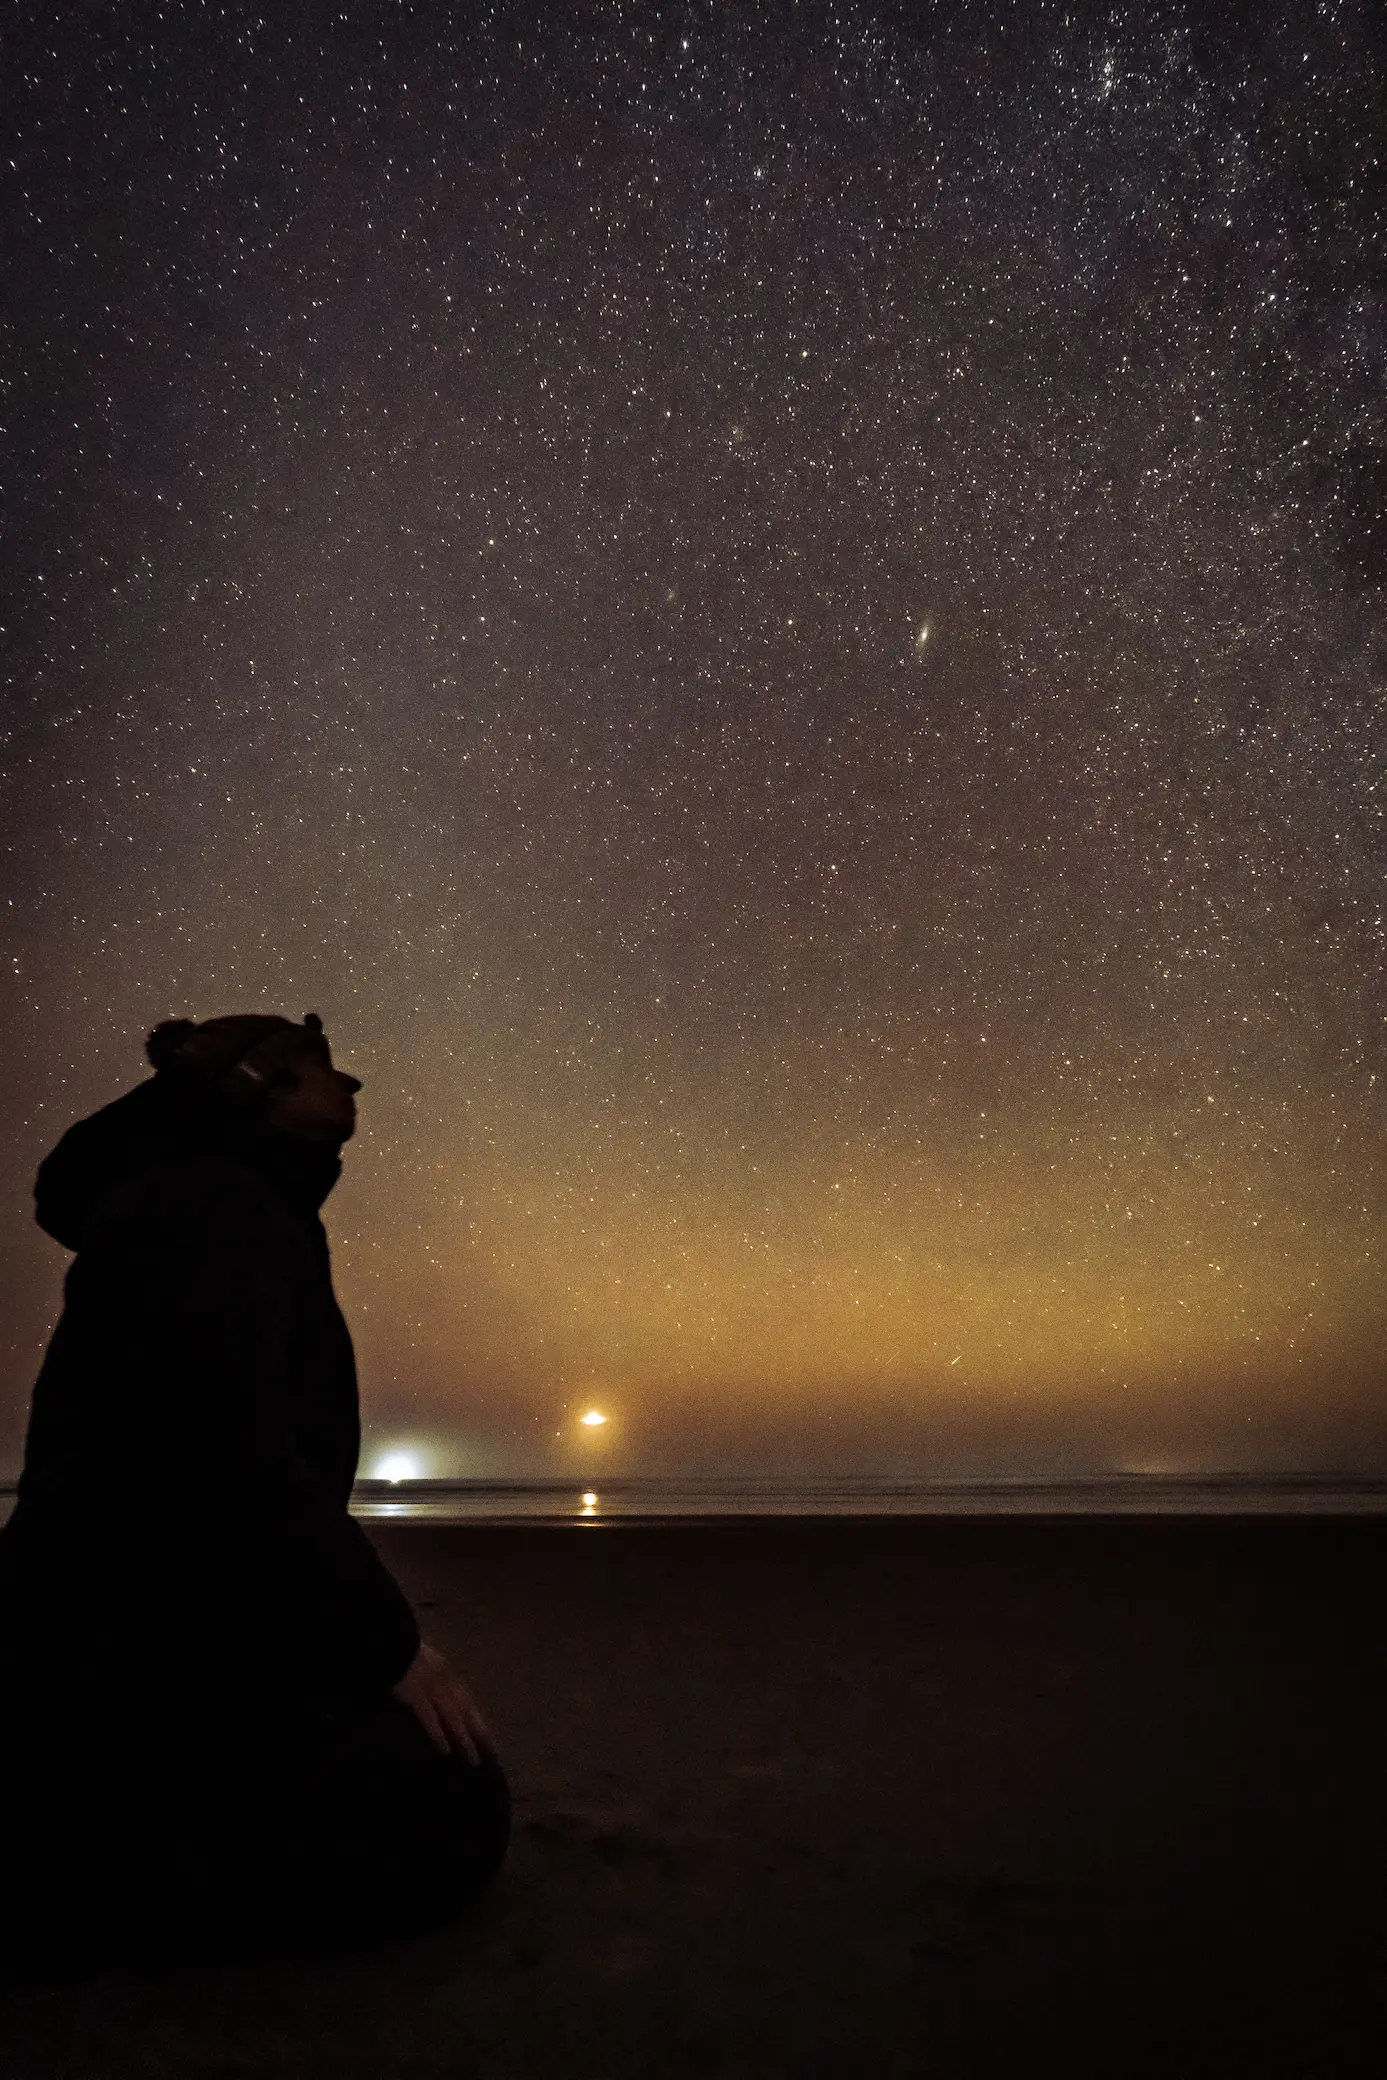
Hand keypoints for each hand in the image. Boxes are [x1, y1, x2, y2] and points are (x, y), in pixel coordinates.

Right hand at [391, 1641, 490, 1764]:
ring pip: (453, 1718)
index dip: (477, 1718)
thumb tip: (440, 1694)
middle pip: (466, 1710)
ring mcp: (432, 1688)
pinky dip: (438, 1734)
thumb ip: (434, 1675)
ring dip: (464, 1738)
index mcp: (448, 1672)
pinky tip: (445, 1750)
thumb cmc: (405, 1651)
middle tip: (491, 1753)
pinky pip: (430, 1718)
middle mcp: (446, 1681)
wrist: (391, 1643)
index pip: (467, 1700)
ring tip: (473, 1758)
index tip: (487, 1736)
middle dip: (479, 1732)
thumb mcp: (426, 1660)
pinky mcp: (416, 1696)